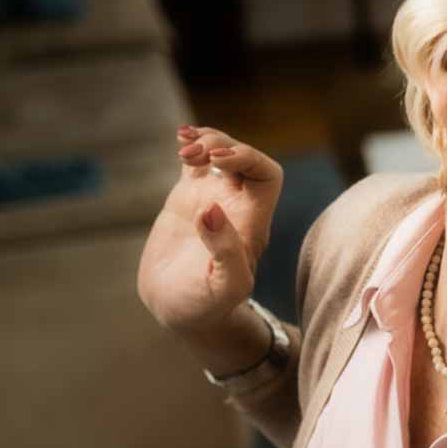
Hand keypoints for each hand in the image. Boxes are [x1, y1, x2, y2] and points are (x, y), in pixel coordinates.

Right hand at [137, 125, 282, 334]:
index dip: (248, 159)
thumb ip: (225, 251)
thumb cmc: (208, 306)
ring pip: (221, 153)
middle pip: (245, 158)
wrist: (179, 310)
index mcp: (253, 222)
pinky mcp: (188, 199)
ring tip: (183, 146)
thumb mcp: (223, 287)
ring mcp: (213, 199)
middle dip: (223, 144)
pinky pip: (197, 163)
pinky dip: (192, 145)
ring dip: (206, 141)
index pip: (267, 175)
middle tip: (192, 153)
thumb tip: (211, 211)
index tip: (218, 160)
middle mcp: (238, 206)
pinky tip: (180, 137)